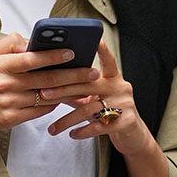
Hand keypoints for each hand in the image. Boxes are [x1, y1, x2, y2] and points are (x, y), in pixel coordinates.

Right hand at [0, 33, 102, 135]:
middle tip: (92, 73)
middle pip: (46, 79)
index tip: (72, 53)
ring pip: (46, 97)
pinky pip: (39, 111)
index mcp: (1, 65)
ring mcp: (10, 102)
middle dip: (73, 76)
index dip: (54, 56)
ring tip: (86, 89)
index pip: (32, 59)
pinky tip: (63, 100)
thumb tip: (29, 39)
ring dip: (68, 93)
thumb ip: (8, 44)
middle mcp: (7, 84)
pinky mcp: (12, 119)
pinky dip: (52, 105)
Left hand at [47, 42, 168, 176]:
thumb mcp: (96, 99)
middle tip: (44, 94)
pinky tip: (72, 134)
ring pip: (90, 109)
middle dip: (63, 90)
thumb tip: (51, 86)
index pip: (108, 61)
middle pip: (88, 85)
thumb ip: (80, 92)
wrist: (132, 136)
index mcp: (114, 78)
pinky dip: (82, 131)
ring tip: (53, 128)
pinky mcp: (126, 122)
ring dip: (67, 120)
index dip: (103, 50)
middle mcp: (121, 87)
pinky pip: (99, 126)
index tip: (96, 40)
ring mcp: (125, 104)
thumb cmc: (109, 113)